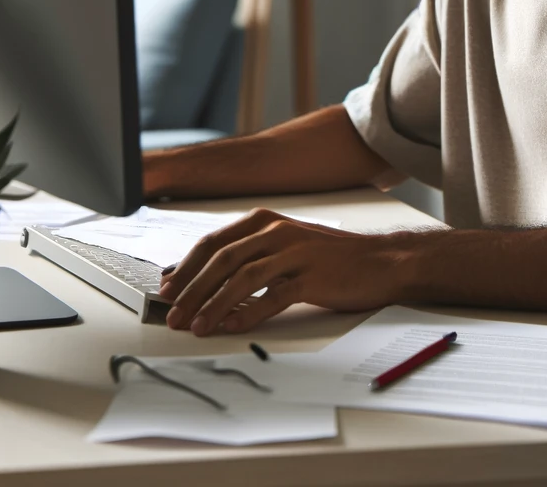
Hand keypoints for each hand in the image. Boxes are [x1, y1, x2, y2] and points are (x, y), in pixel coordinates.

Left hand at [158, 208, 411, 335]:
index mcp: (266, 221)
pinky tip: (232, 326)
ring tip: (196, 326)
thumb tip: (201, 278)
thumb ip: (247, 256)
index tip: (166, 290)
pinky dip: (248, 313)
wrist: (380, 260)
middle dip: (191, 289)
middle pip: (222, 259)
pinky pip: (273, 295)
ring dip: (213, 303)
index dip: (185, 267)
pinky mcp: (312, 276)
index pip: (213, 242)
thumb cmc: (330, 258)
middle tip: (173, 314)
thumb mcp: (285, 246)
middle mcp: (278, 230)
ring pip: (242, 276)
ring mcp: (296, 252)